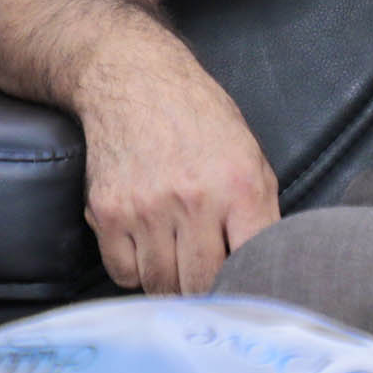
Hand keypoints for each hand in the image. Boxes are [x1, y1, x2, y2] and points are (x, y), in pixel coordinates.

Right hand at [79, 63, 280, 295]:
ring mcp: (146, 208)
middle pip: (200, 286)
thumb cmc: (198, 119)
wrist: (133, 80)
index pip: (250, 267)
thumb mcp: (249, 156)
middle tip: (203, 280)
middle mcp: (193, 200)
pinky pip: (123, 272)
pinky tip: (145, 245)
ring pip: (160, 285)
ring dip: (169, 283)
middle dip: (204, 292)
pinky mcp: (108, 212)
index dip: (246, 288)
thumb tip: (264, 269)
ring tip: (174, 260)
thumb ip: (261, 213)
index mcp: (239, 187)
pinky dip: (135, 270)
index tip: (240, 292)